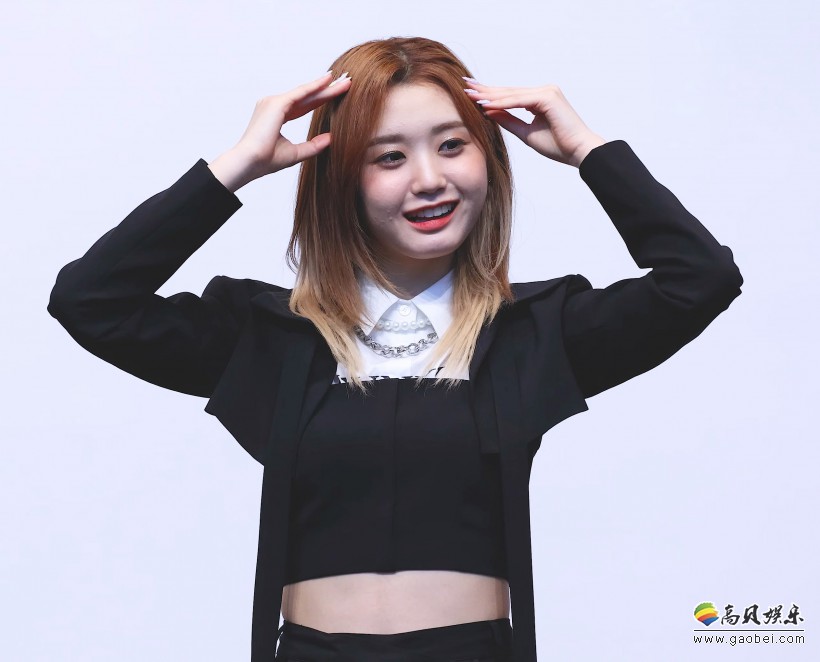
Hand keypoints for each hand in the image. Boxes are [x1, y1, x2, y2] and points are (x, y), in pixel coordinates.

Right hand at [209, 71, 350, 190]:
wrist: (249, 163)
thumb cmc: (266, 161)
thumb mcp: (296, 153)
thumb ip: (313, 145)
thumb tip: (331, 138)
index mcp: (276, 116)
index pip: (304, 106)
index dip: (320, 100)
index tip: (336, 94)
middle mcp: (273, 105)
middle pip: (307, 97)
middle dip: (327, 90)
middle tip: (345, 82)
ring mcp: (273, 102)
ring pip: (306, 93)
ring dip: (325, 86)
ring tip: (344, 81)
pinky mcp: (276, 103)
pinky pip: (301, 93)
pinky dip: (315, 86)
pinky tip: (328, 80)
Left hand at [463, 80, 605, 167]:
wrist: (579, 152)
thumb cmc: (558, 145)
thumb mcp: (526, 133)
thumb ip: (509, 121)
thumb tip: (488, 112)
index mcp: (540, 99)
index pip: (510, 96)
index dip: (490, 94)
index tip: (470, 94)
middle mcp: (544, 91)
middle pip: (508, 91)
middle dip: (485, 89)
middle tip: (464, 85)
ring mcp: (547, 92)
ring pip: (512, 94)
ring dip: (490, 95)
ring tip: (469, 94)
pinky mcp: (548, 97)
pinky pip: (519, 100)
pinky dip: (502, 103)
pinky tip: (485, 104)